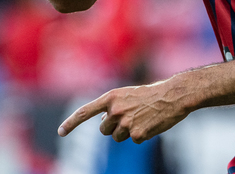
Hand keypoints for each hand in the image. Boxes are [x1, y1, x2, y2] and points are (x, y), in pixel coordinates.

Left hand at [58, 79, 190, 142]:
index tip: (60, 132)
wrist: (173, 96)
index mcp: (111, 97)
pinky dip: (142, 136)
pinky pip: (133, 141)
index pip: (85, 112)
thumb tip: (104, 121)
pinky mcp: (137, 135)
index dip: (71, 123)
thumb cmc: (152, 94)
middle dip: (113, 127)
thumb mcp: (128, 94)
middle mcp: (115, 110)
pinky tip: (150, 124)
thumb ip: (113, 106)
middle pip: (104, 130)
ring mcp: (125, 123)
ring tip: (143, 118)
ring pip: (118, 137)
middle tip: (130, 117)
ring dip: (128, 132)